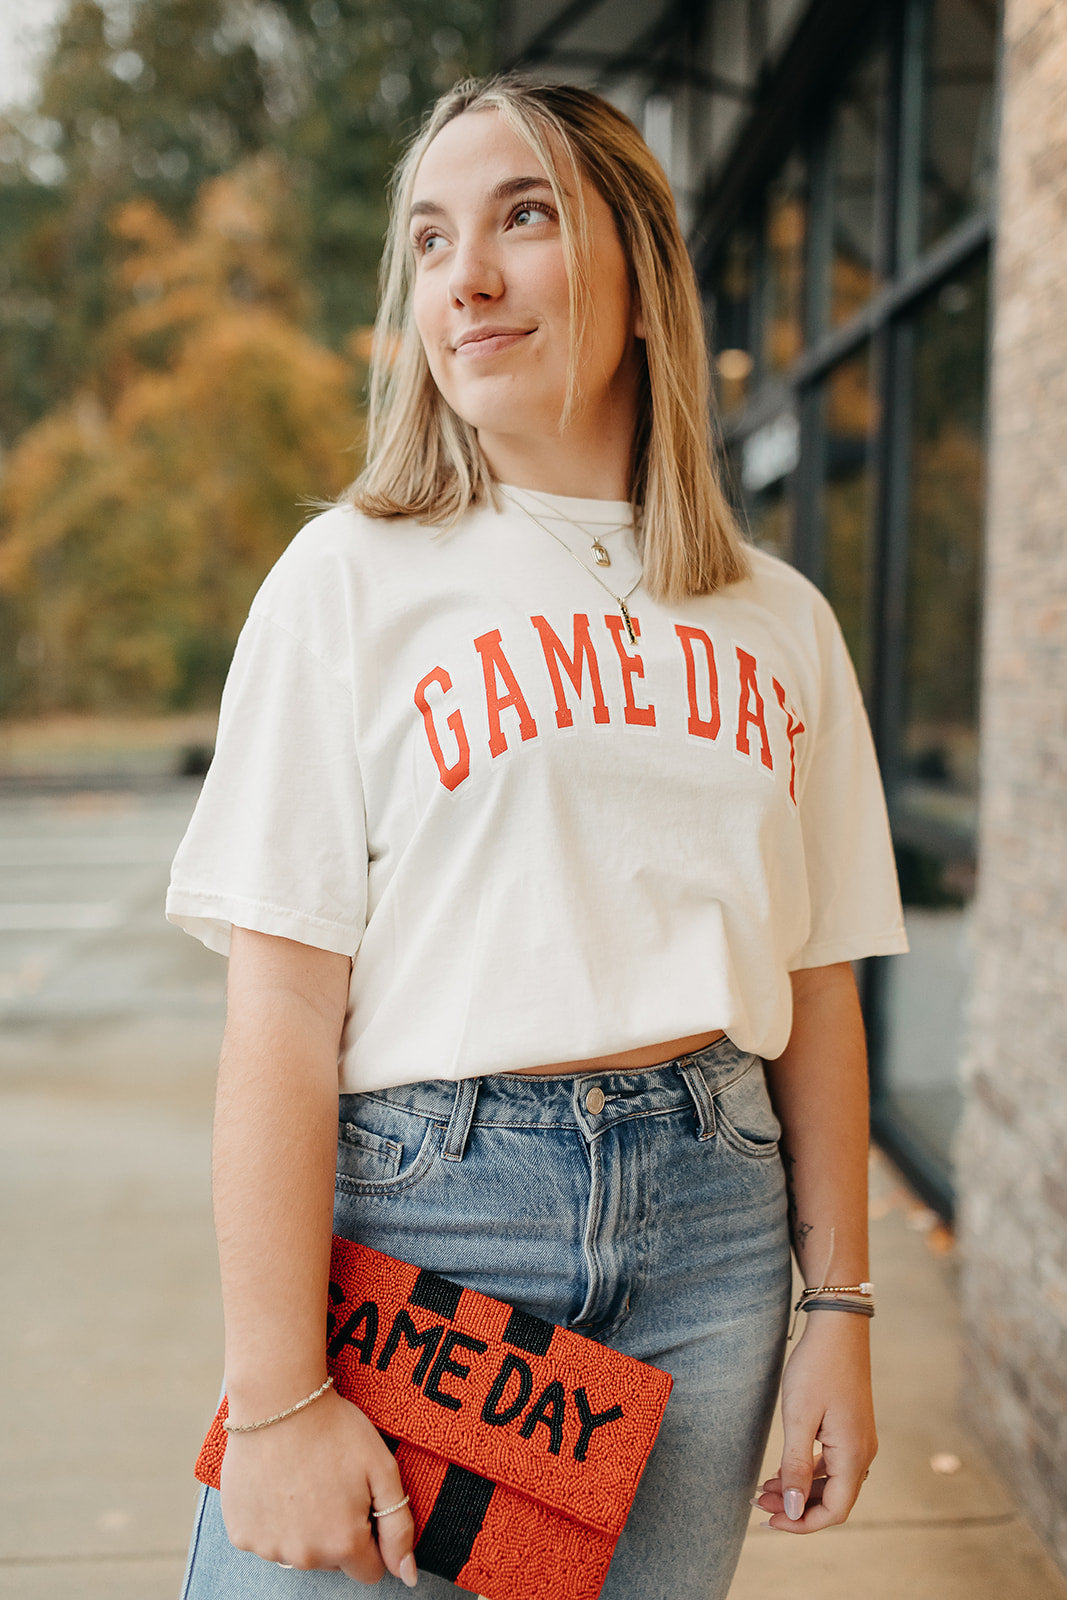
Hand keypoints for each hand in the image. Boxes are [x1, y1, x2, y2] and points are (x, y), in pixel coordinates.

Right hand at [220, 1388, 417, 1583]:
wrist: (277, 1401)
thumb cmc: (333, 1430)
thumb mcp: (382, 1469)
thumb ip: (399, 1527)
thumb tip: (407, 1575)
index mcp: (343, 1544)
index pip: (368, 1570)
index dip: (370, 1537)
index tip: (360, 1502)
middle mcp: (305, 1556)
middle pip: (332, 1561)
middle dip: (336, 1531)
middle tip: (330, 1483)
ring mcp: (269, 1548)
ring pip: (298, 1551)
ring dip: (303, 1527)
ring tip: (302, 1479)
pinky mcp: (241, 1534)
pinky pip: (266, 1539)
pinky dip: (272, 1520)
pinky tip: (276, 1483)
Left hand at [754, 1312, 876, 1532]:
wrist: (838, 1327)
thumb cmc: (816, 1368)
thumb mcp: (799, 1417)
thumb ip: (796, 1467)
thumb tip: (794, 1511)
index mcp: (853, 1455)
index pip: (833, 1512)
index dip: (801, 1523)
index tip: (768, 1519)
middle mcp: (863, 1453)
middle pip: (833, 1500)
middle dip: (796, 1507)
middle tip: (758, 1502)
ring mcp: (859, 1440)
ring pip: (832, 1483)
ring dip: (801, 1490)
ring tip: (765, 1488)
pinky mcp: (852, 1428)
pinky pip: (833, 1463)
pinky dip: (809, 1472)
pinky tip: (786, 1468)